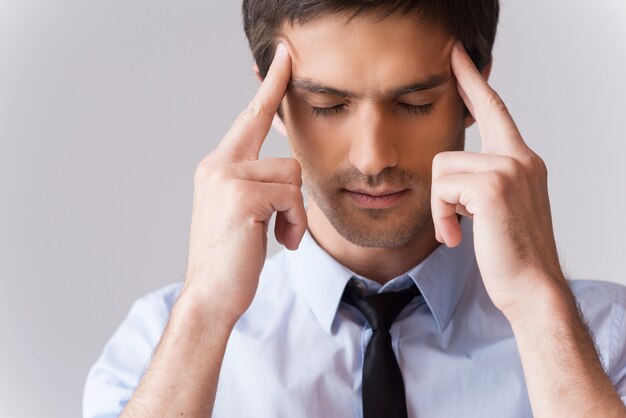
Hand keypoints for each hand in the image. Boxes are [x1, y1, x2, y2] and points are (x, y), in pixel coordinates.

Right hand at [183, 43, 305, 325]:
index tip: (282, 57)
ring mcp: (227, 178)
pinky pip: (292, 196)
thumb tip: (287, 170)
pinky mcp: (242, 196)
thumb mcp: (242, 212)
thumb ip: (256, 183)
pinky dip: (294, 223)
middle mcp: (218, 166)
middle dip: (288, 173)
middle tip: (283, 172)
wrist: (211, 295)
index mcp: (218, 167)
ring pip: (292, 176)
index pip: (249, 118)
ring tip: (278, 235)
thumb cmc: (231, 257)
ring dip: (295, 212)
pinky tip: (279, 242)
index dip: (269, 88)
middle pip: (282, 152)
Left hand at [431, 42, 564, 321]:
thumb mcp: (500, 208)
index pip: (495, 110)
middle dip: (443, 192)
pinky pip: (442, 188)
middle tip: (454, 214)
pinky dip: (441, 216)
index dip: (473, 83)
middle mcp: (519, 158)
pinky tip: (457, 237)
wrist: (532, 287)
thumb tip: (453, 173)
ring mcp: (508, 169)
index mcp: (522, 161)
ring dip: (442, 207)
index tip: (458, 58)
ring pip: (442, 170)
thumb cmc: (513, 253)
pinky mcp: (493, 186)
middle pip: (451, 151)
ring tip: (458, 230)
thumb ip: (485, 181)